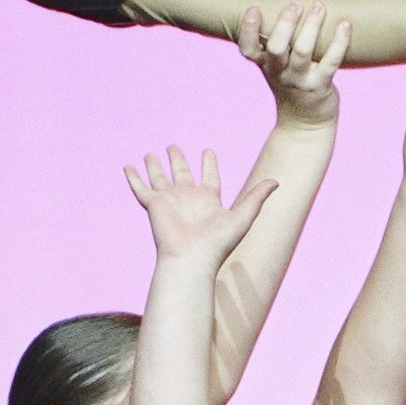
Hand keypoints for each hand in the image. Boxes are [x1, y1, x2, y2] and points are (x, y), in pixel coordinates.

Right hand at [126, 143, 264, 265]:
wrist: (192, 258)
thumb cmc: (218, 243)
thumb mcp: (244, 215)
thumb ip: (257, 197)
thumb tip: (278, 181)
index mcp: (209, 199)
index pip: (209, 176)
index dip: (209, 163)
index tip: (208, 151)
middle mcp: (188, 198)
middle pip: (181, 173)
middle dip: (177, 159)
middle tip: (173, 146)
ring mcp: (169, 200)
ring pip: (159, 177)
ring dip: (155, 166)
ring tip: (151, 154)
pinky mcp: (153, 205)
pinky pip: (140, 188)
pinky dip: (133, 177)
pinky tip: (127, 166)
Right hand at [237, 1, 351, 121]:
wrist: (305, 123)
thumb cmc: (291, 84)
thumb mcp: (277, 65)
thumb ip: (276, 40)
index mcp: (265, 65)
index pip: (248, 49)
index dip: (248, 30)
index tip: (253, 9)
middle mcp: (279, 73)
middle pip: (276, 47)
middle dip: (284, 24)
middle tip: (295, 4)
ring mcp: (299, 81)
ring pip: (302, 52)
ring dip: (311, 27)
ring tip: (319, 6)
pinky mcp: (320, 87)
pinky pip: (330, 63)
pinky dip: (339, 43)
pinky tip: (346, 25)